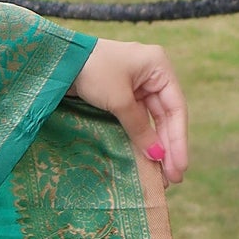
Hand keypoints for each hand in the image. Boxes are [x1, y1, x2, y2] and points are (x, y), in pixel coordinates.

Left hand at [68, 38, 188, 184]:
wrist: (57, 60)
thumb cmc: (92, 71)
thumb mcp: (119, 100)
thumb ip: (139, 128)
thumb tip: (156, 156)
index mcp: (159, 67)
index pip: (176, 108)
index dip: (179, 140)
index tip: (180, 166)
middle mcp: (152, 75)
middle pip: (166, 116)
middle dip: (169, 147)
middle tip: (174, 178)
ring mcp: (137, 84)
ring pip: (152, 120)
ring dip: (156, 145)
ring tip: (162, 174)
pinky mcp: (122, 94)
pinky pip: (137, 119)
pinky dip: (141, 137)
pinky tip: (147, 157)